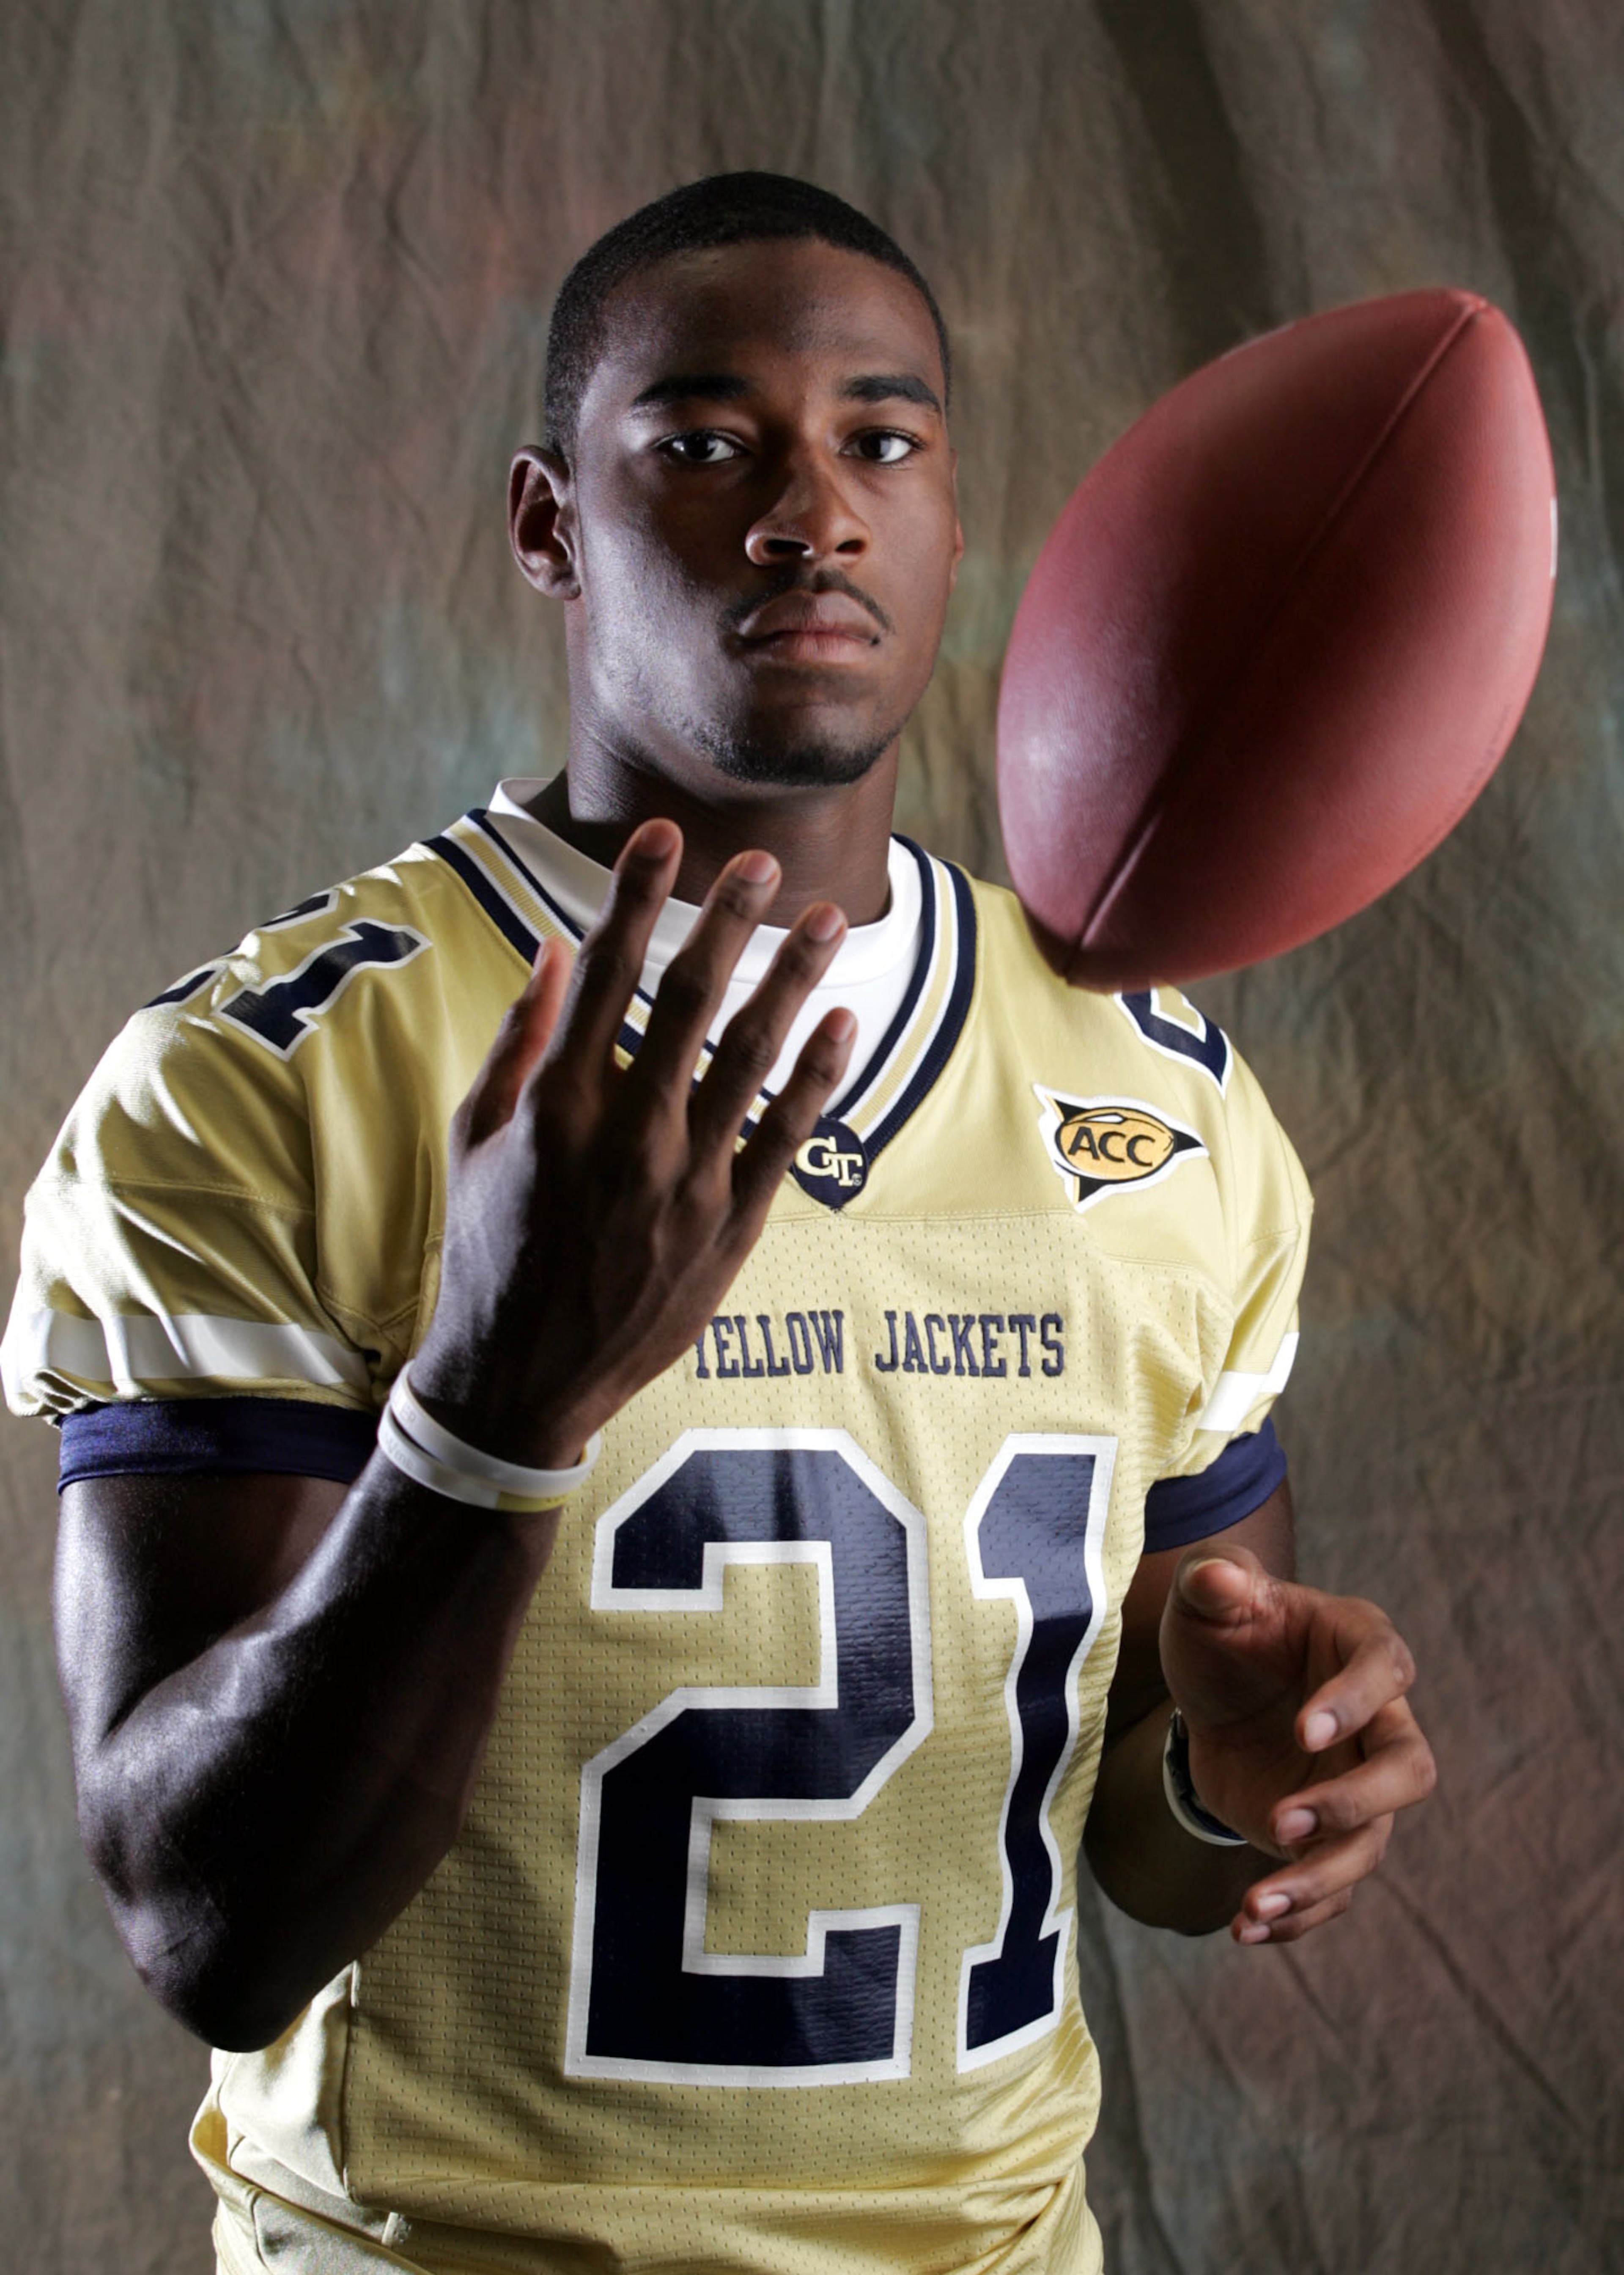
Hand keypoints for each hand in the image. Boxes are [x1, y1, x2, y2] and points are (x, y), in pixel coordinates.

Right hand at [410, 818, 854, 1467]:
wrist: (521, 1379)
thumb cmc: (486, 1250)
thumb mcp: (473, 1140)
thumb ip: (515, 1042)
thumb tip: (550, 950)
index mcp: (556, 1103)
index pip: (606, 972)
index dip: (639, 894)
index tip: (665, 834)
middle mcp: (627, 1131)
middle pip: (692, 999)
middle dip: (730, 919)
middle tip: (763, 862)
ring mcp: (686, 1180)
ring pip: (754, 1056)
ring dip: (794, 980)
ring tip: (830, 918)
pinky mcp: (729, 1225)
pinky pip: (785, 1135)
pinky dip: (815, 1076)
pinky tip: (840, 1025)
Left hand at [1159, 1546, 1435, 1944]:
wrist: (1209, 1685)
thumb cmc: (1222, 1626)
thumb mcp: (1206, 1594)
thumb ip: (1214, 1579)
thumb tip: (1222, 1577)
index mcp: (1359, 1645)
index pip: (1386, 1670)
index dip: (1355, 1702)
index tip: (1303, 1731)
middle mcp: (1375, 1720)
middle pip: (1408, 1770)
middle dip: (1354, 1803)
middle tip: (1281, 1821)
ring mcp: (1356, 1781)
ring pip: (1370, 1843)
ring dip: (1319, 1879)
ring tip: (1255, 1904)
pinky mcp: (1327, 1831)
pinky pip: (1333, 1885)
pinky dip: (1298, 1912)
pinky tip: (1248, 1926)